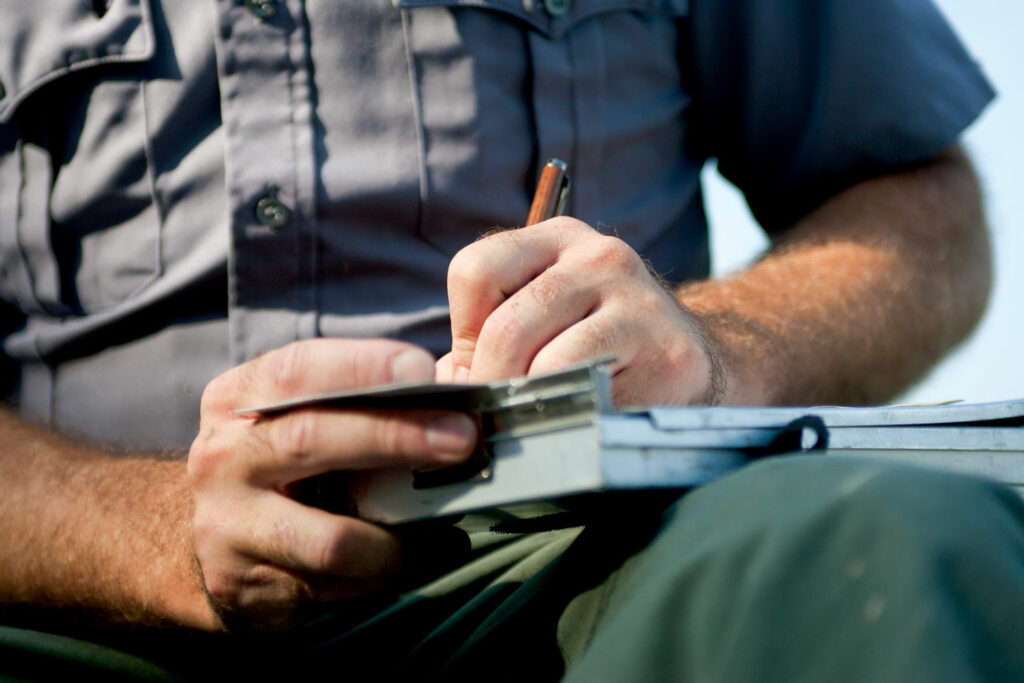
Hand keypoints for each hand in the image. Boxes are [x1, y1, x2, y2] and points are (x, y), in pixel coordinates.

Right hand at [187, 339, 476, 629]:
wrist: (203, 539)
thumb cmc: (279, 464)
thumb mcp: (295, 416)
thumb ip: (355, 400)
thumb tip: (451, 393)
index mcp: (239, 398)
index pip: (297, 370)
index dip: (361, 366)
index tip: (422, 370)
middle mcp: (224, 457)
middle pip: (312, 439)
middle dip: (396, 436)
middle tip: (462, 438)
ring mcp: (228, 526)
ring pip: (330, 538)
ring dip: (403, 539)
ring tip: (451, 532)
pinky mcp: (243, 585)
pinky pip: (333, 587)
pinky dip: (389, 575)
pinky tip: (422, 561)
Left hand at [438, 218, 722, 405]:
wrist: (688, 362)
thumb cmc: (594, 346)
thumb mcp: (540, 320)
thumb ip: (482, 341)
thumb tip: (441, 388)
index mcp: (556, 239)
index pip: (475, 270)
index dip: (464, 328)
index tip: (480, 363)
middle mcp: (598, 255)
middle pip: (505, 327)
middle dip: (490, 384)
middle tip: (494, 414)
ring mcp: (636, 298)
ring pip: (545, 363)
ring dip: (527, 404)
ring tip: (533, 418)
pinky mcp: (665, 348)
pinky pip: (591, 392)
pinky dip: (570, 415)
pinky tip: (577, 417)